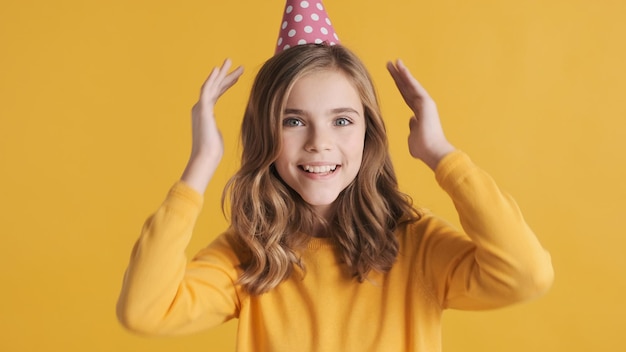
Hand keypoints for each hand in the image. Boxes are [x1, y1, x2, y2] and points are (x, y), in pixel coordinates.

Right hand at [181, 59, 243, 193]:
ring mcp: (200, 108)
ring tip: (230, 61)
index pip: (217, 94)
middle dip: (226, 75)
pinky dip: (212, 79)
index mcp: (205, 113)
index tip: (236, 77)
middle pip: (215, 87)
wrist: (205, 158)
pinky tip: (218, 70)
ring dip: (221, 73)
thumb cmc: (212, 152)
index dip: (226, 84)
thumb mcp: (217, 137)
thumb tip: (218, 135)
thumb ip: (216, 131)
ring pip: (211, 85)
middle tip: (237, 65)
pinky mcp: (202, 110)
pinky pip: (207, 90)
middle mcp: (200, 108)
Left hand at [386, 59, 454, 169]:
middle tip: (390, 64)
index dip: (400, 87)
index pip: (407, 97)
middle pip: (407, 88)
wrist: (433, 152)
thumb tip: (412, 121)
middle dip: (398, 76)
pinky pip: (414, 86)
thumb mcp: (413, 138)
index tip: (394, 77)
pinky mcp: (426, 102)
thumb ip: (412, 128)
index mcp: (419, 114)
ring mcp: (425, 103)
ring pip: (410, 85)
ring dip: (401, 73)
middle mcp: (423, 106)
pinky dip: (407, 76)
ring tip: (393, 62)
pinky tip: (400, 67)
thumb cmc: (423, 149)